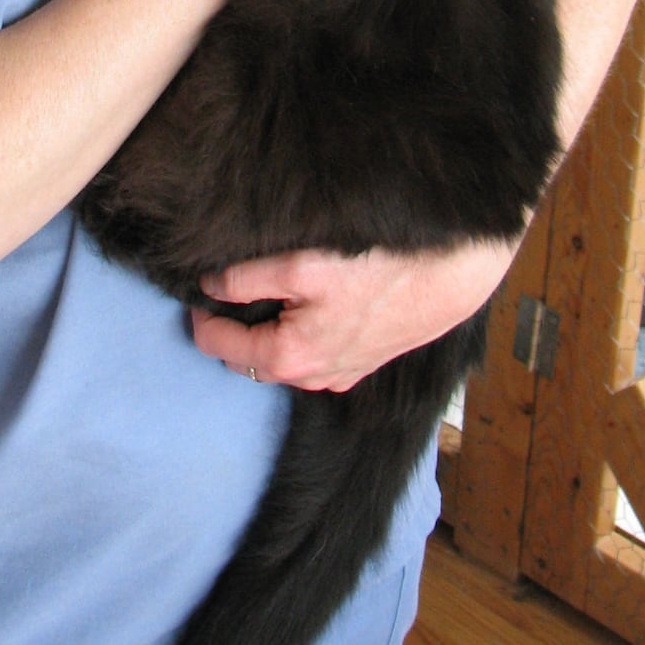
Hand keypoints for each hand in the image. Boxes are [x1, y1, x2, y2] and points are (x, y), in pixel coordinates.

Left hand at [191, 232, 519, 391]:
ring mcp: (341, 375)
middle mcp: (313, 378)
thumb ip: (246, 280)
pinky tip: (310, 306)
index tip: (194, 293)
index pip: (220, 348)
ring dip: (269, 333)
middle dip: (234, 328)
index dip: (201, 318)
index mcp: (290, 358)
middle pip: (251, 358)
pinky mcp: (363, 363)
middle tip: (228, 289)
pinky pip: (316, 356)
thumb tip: (209, 285)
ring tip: (267, 293)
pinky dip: (301, 336)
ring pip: (285, 359)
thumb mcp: (300, 266)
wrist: (450, 275)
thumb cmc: (377, 268)